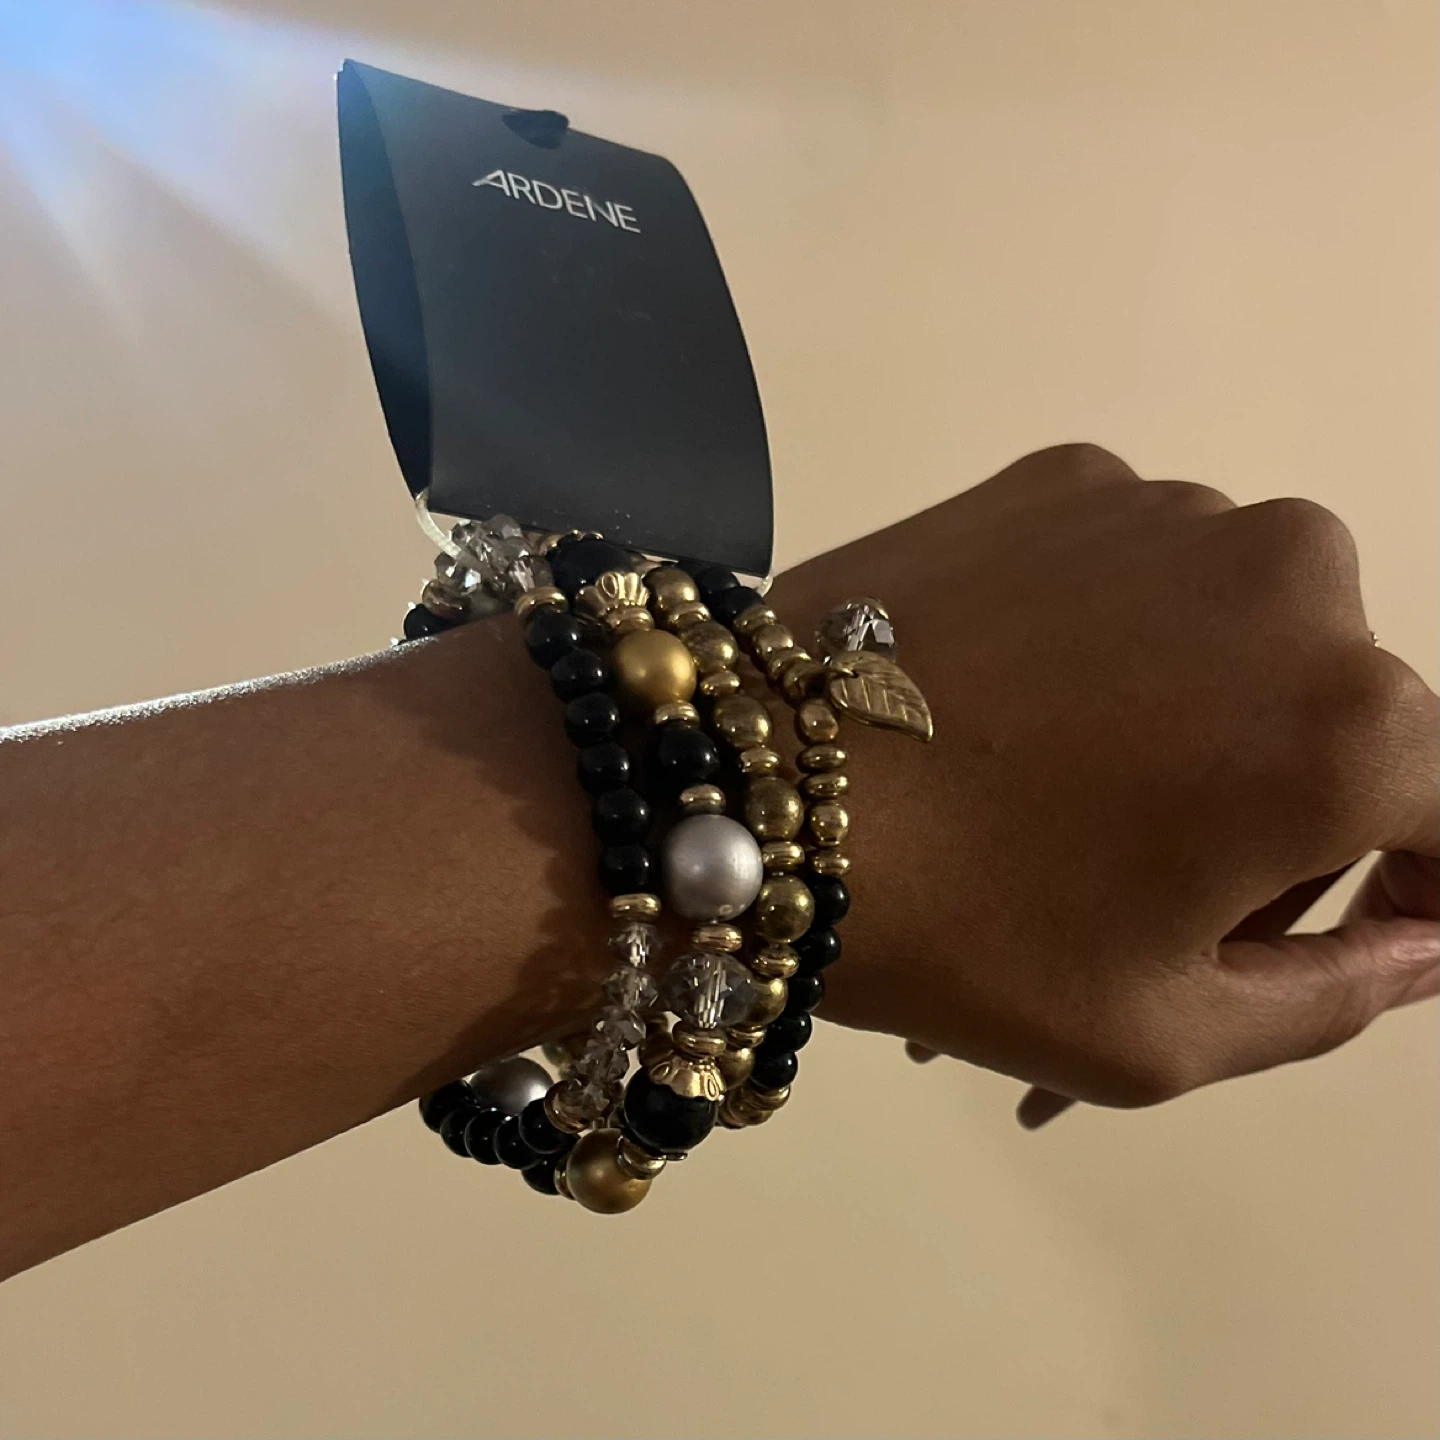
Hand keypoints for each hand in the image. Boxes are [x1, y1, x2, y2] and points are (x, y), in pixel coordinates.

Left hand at [771, 445, 1437, 1113]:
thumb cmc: (971, 935)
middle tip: (1151, 895)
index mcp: (1351, 723)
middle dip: (1280, 815)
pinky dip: (1111, 639)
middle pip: (1340, 718)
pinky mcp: (1060, 477)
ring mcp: (1168, 507)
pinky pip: (1136, 572)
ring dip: (1196, 717)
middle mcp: (1293, 576)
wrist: (753, 788)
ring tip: (1065, 801)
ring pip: (1239, 635)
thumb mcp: (1167, 1032)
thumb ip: (1339, 996)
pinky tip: (1012, 704)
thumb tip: (1426, 940)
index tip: (1337, 934)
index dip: (1409, 888)